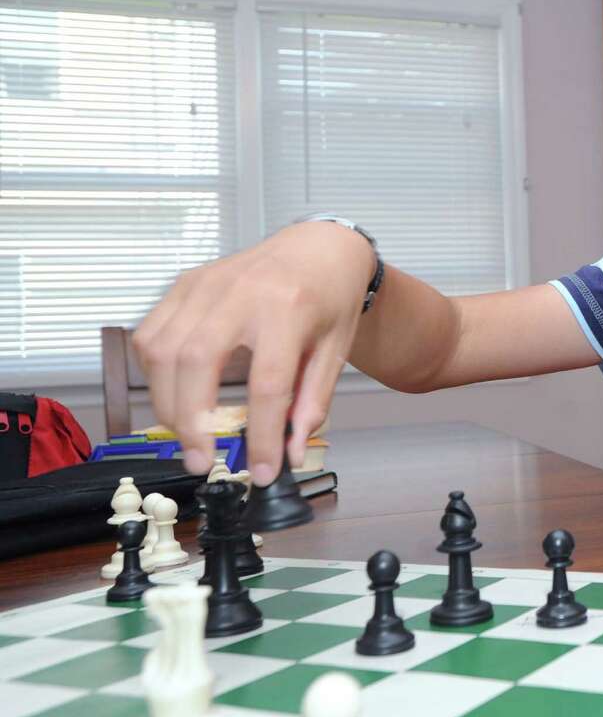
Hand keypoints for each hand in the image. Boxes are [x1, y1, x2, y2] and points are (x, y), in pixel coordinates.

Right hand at [132, 221, 375, 484]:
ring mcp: (206, 284)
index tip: (263, 471)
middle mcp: (240, 292)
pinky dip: (155, 373)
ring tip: (189, 435)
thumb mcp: (336, 348)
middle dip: (192, 422)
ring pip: (162, 350)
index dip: (263, 434)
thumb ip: (313, 401)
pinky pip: (151, 334)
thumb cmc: (330, 296)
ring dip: (167, 403)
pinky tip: (176, 393)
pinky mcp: (185, 284)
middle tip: (203, 462)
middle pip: (197, 362)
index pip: (268, 382)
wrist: (318, 245)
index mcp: (289, 308)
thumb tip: (291, 452)